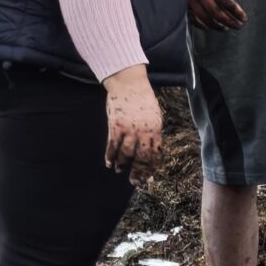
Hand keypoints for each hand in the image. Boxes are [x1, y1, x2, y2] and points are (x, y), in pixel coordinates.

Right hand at [103, 66, 162, 183]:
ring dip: (122, 164)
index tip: (148, 177)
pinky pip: (112, 146)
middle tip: (135, 182)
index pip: (155, 153)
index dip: (151, 167)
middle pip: (142, 157)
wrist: (129, 83)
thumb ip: (153, 131)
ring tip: (119, 170)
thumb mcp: (155, 114)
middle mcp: (144, 131)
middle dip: (138, 172)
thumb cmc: (143, 98)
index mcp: (157, 128)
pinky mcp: (115, 126)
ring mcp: (129, 129)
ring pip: (126, 154)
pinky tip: (108, 163)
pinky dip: (110, 156)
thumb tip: (153, 147)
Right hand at [188, 0, 245, 30]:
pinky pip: (192, 17)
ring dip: (216, 25)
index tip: (244, 18)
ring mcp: (190, 0)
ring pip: (204, 18)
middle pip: (217, 13)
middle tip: (238, 26)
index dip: (236, 12)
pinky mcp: (183, 2)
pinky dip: (200, 24)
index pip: (227, 2)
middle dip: (229, 21)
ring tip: (225, 28)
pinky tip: (208, 27)